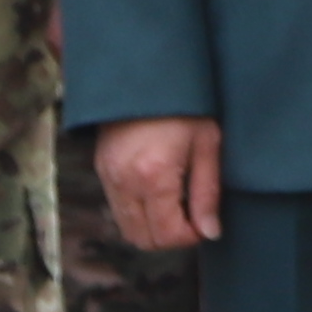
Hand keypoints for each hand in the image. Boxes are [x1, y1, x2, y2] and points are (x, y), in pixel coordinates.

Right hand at [95, 115, 224, 255]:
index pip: (166, 235)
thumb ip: (207, 193)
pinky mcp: (102, 169)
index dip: (189, 237)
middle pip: (142, 238)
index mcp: (154, 176)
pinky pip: (117, 208)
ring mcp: (108, 176)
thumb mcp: (207, 145)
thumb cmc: (185, 105)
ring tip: (177, 205)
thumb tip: (209, 232)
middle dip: (170, 237)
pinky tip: (159, 193)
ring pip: (127, 228)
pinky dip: (138, 213)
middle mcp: (124, 181)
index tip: (204, 224)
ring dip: (152, 227)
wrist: (148, 73)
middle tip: (191, 218)